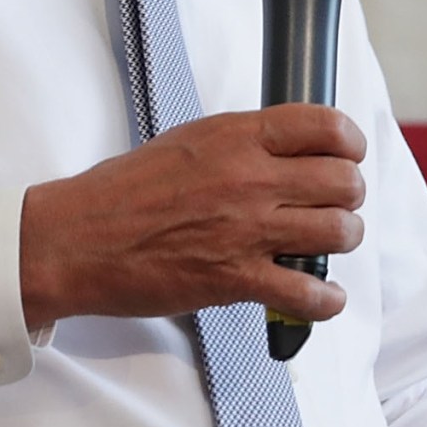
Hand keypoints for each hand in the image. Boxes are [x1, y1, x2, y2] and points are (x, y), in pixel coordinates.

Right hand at [18, 103, 366, 325]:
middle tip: (333, 205)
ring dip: (340, 242)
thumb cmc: (123, 192)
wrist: (77, 240)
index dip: (349, 143)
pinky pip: (310, 294)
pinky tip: (317, 296)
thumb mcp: (188, 141)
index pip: (326, 126)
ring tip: (323, 247)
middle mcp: (250, 178)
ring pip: (339, 233)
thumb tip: (288, 151)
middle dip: (347, 196)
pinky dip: (324, 300)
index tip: (347, 156)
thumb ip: (242, 144)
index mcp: (237, 136)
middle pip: (344, 182)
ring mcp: (246, 230)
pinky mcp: (236, 280)